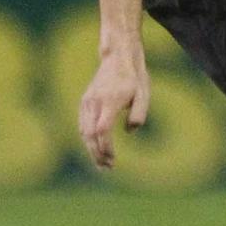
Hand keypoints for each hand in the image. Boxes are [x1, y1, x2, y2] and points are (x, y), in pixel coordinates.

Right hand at [79, 46, 149, 167]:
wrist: (118, 57)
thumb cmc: (134, 77)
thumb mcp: (144, 94)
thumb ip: (138, 114)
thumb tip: (129, 131)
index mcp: (110, 101)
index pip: (102, 130)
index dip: (105, 147)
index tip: (113, 159)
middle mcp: (94, 102)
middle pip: (90, 134)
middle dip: (97, 154)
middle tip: (107, 168)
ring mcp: (87, 102)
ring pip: (83, 131)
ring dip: (91, 149)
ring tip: (101, 163)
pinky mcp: (84, 102)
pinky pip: (82, 125)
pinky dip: (87, 139)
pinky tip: (95, 149)